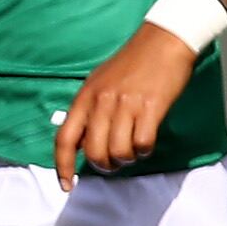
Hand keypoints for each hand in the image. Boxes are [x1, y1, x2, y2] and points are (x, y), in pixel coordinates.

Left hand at [52, 26, 196, 187]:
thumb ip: (88, 110)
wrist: (164, 40)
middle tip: (115, 162)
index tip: (67, 185)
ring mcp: (126, 105)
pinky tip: (147, 141)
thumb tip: (81, 142)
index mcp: (85, 97)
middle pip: (93, 152)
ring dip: (126, 159)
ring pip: (118, 151)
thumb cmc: (132, 63)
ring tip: (133, 150)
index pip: (64, 139)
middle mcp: (101, 102)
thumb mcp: (98, 81)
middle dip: (104, 165)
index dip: (62, 167)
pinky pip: (143, 143)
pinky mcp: (151, 107)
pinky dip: (145, 150)